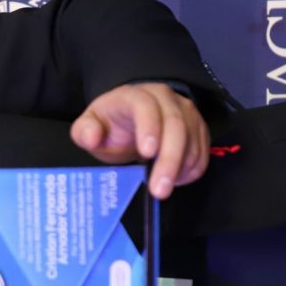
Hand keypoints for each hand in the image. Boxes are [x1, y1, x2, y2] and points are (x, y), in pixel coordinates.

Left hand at [71, 82, 210, 199]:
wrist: (130, 120)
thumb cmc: (110, 126)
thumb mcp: (89, 128)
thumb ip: (84, 132)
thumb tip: (92, 136)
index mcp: (134, 96)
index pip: (145, 106)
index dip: (149, 127)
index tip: (147, 153)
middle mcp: (165, 99)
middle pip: (175, 125)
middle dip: (169, 159)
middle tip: (160, 190)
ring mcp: (185, 111)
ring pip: (192, 139)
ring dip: (181, 168)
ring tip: (163, 189)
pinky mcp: (198, 127)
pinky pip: (202, 149)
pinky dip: (192, 168)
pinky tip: (176, 180)